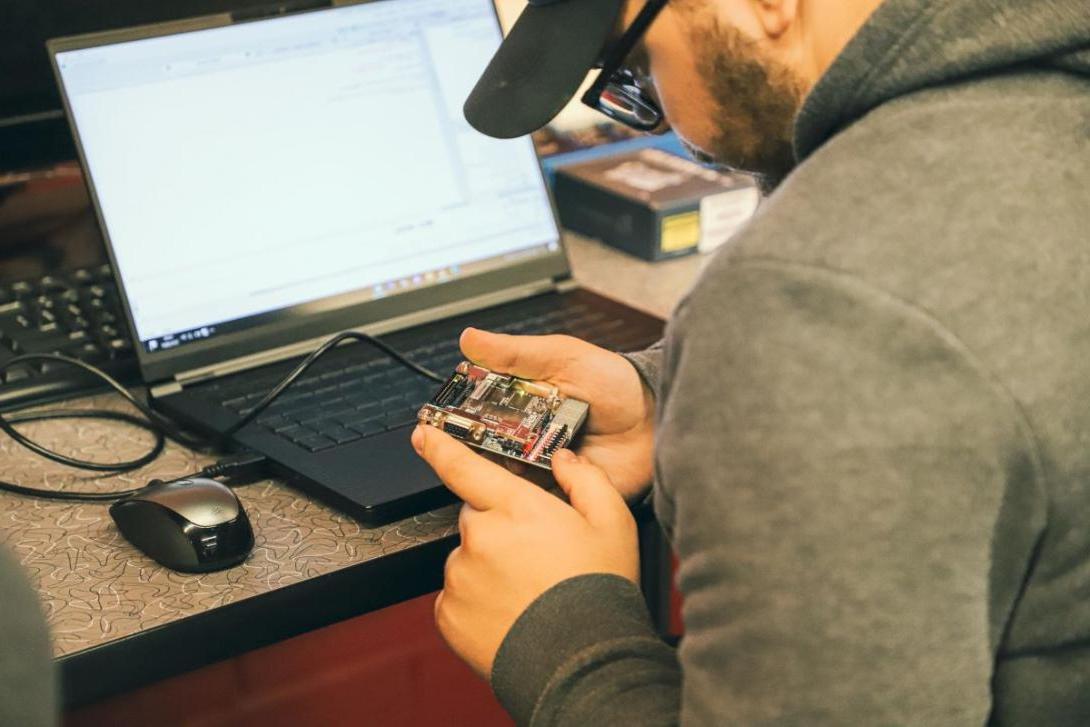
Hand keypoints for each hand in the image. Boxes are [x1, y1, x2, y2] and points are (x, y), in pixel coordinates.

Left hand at [412, 424, 638, 679]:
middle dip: (498, 528)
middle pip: (476, 518)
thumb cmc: (598, 592)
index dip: (439, 445)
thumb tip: (565, 459)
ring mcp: (460, 577)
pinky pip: (456, 597)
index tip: (424, 433)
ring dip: (488, 567)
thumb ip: (586, 480)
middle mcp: (480, 537)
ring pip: (467, 559)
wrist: (579, 663)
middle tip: (534, 556)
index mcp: (517, 508)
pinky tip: (510, 612)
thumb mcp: (613, 524)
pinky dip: (476, 601)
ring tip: (527, 592)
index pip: (464, 466)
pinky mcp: (448, 614)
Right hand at [459, 327, 654, 501]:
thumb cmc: (614, 382)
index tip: (436, 422)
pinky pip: (539, 503)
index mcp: (521, 406)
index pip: (477, 416)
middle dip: (475, 451)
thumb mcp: (561, 356)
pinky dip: (531, 498)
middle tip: (470, 446)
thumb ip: (514, 352)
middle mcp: (528, 439)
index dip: (457, 419)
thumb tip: (469, 339)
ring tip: (502, 463)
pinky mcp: (564, 494)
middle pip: (487, 451)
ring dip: (502, 475)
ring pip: (508, 478)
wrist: (657, 417)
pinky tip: (530, 484)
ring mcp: (545, 467)